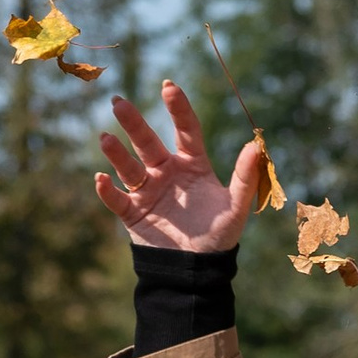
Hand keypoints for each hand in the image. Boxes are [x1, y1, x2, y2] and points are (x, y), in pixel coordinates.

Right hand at [94, 81, 266, 256]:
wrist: (196, 271)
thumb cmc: (218, 237)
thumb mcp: (235, 207)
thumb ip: (244, 176)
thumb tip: (255, 145)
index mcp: (192, 165)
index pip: (185, 130)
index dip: (177, 108)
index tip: (168, 87)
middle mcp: (167, 172)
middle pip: (147, 142)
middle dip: (133, 123)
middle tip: (118, 102)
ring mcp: (148, 191)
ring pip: (128, 167)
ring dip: (116, 153)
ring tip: (105, 138)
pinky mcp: (133, 213)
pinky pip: (118, 199)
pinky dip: (108, 190)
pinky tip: (101, 179)